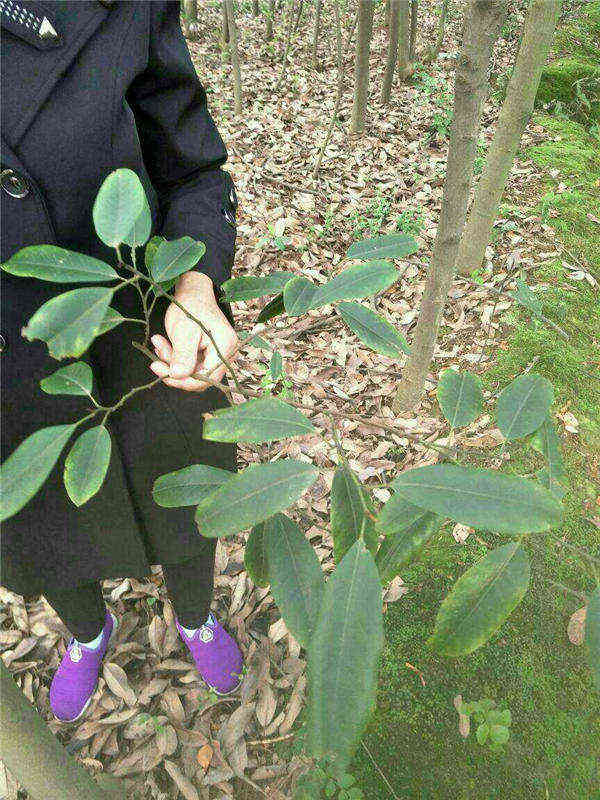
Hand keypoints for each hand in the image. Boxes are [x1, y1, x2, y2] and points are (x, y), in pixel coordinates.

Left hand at [149, 271, 237, 391]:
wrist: (194, 291)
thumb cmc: (191, 306)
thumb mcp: (184, 331)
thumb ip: (183, 356)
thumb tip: (177, 376)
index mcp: (225, 349)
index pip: (204, 378)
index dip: (182, 380)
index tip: (161, 371)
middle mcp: (226, 354)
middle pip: (199, 376)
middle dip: (175, 369)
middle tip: (155, 360)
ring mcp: (218, 354)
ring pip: (192, 370)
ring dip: (172, 361)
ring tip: (159, 343)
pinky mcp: (209, 352)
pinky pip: (191, 363)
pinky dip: (176, 356)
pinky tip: (164, 344)